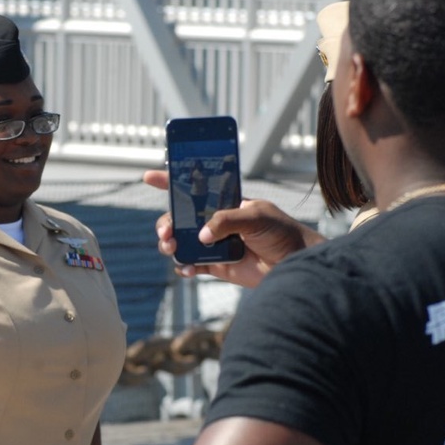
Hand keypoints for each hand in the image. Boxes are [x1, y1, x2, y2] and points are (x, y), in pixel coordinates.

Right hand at [143, 170, 325, 288]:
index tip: (149, 176)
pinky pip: (191, 265)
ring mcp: (213, 244)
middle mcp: (214, 222)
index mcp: (223, 203)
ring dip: (170, 244)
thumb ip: (227, 221)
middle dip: (165, 222)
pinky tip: (187, 268)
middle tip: (167, 231)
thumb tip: (201, 236)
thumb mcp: (256, 216)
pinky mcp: (216, 266)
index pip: (194, 188)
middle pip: (179, 218)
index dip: (170, 181)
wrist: (295, 264)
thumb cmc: (281, 232)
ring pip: (180, 242)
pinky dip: (183, 266)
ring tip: (173, 248)